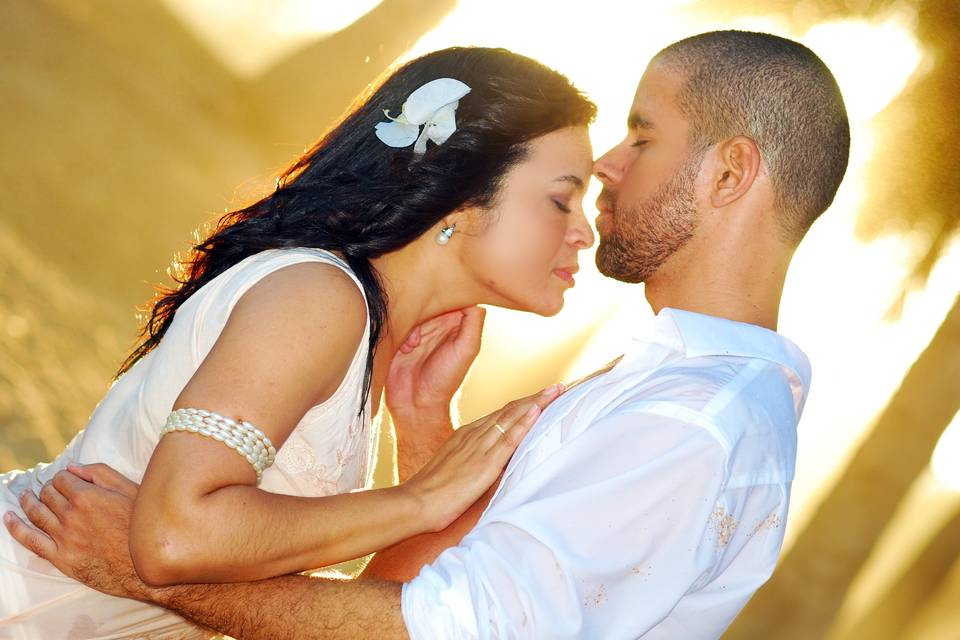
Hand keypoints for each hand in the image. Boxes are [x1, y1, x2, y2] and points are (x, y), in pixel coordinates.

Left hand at [3, 463, 154, 602]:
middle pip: (48, 494)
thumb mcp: (130, 491)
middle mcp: (71, 515)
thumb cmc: (142, 526)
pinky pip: (31, 540)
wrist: (146, 565)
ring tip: (25, 496)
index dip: (63, 477)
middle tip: (50, 489)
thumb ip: (101, 474)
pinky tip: (9, 518)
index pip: (62, 478)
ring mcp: (64, 537)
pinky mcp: (61, 557)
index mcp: (88, 496)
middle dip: (47, 488)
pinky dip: (16, 528)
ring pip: (36, 513)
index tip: (67, 480)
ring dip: (28, 502)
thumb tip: (74, 467)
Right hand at [385, 306, 485, 418]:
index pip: (454, 297)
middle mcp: (438, 325)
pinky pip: (397, 323)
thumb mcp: (466, 349)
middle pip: (430, 301)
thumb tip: (473, 297)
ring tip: (415, 345)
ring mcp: (419, 331)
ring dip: (412, 327)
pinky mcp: (401, 338)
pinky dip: (401, 333)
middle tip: (425, 329)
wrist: (416, 404)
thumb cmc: (445, 380)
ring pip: (412, 311)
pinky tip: (405, 349)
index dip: (447, 297)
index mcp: (456, 325)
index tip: (441, 305)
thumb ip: (473, 322)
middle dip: (424, 312)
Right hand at [401, 382, 563, 530]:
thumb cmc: (429, 494)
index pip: (500, 415)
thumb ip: (467, 461)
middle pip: (509, 410)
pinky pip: (509, 438)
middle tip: (557, 387)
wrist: (414, 503)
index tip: (540, 397)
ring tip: (556, 391)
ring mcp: (479, 447)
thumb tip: (483, 465)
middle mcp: (473, 435)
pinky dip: (524, 422)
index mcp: (466, 436)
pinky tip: (538, 410)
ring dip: (536, 403)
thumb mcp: (450, 469)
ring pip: (512, 418)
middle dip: (535, 398)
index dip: (521, 405)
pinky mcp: (484, 463)